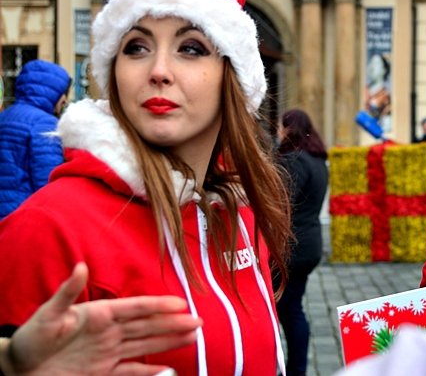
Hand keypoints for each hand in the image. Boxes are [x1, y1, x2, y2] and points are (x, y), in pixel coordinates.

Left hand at [0, 263, 201, 375]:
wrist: (19, 368)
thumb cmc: (31, 337)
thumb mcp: (48, 314)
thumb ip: (68, 292)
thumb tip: (82, 266)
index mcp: (100, 314)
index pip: (136, 308)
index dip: (159, 306)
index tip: (182, 304)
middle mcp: (109, 332)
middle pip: (148, 326)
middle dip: (174, 323)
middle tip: (198, 322)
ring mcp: (108, 352)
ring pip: (146, 345)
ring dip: (169, 341)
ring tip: (193, 336)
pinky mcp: (103, 371)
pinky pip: (132, 371)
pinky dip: (151, 372)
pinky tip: (169, 370)